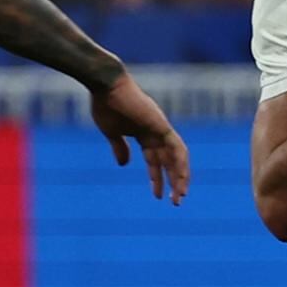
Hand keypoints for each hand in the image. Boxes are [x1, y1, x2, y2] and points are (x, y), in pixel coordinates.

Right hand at [91, 73, 189, 204]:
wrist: (105, 85)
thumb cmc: (104, 104)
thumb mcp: (111, 132)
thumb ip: (120, 147)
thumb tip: (124, 164)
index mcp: (143, 133)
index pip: (155, 160)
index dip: (157, 178)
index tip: (158, 196)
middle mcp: (155, 131)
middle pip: (169, 160)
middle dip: (173, 181)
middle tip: (176, 202)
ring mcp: (160, 127)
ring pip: (177, 156)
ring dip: (181, 176)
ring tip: (180, 196)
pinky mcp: (161, 125)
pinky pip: (177, 147)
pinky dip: (180, 163)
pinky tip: (181, 178)